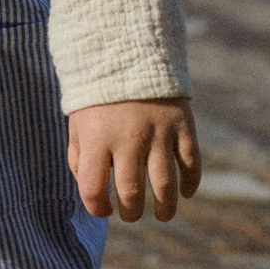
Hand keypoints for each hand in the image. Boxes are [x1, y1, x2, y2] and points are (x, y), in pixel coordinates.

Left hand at [67, 98, 200, 221]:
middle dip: (131, 212)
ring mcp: (157, 132)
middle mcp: (127, 138)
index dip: (98, 207)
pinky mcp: (181, 125)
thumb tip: (93, 192)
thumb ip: (79, 158)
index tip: (104, 209)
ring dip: (164, 207)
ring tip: (162, 215)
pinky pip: (191, 163)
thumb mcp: (78, 123)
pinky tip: (186, 193)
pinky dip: (191, 183)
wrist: (127, 53)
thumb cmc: (98, 97)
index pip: (94, 188)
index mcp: (96, 138)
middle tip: (131, 214)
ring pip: (165, 185)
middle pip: (131, 192)